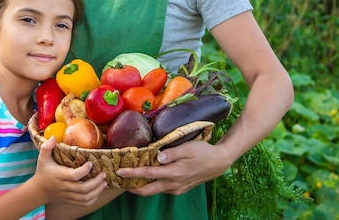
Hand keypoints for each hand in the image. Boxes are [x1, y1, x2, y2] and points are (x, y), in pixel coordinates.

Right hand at [34, 136, 108, 205]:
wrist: (38, 191)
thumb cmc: (43, 172)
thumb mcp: (42, 158)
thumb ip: (46, 147)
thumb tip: (53, 137)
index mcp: (59, 176)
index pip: (73, 176)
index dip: (84, 171)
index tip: (91, 163)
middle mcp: (64, 187)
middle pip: (82, 189)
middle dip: (96, 182)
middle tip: (103, 174)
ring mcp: (68, 195)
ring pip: (85, 197)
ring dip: (97, 191)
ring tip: (104, 182)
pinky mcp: (71, 200)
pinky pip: (84, 203)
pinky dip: (93, 198)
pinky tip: (98, 191)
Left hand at [116, 140, 231, 195]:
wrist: (218, 163)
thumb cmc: (203, 152)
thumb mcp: (188, 148)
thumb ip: (172, 153)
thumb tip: (158, 156)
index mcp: (173, 173)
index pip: (147, 175)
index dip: (131, 174)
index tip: (119, 172)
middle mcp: (173, 184)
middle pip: (147, 191)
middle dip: (131, 187)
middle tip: (119, 180)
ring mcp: (176, 189)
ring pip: (154, 191)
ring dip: (140, 187)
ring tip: (130, 177)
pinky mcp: (179, 189)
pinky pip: (161, 189)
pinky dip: (151, 185)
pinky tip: (147, 177)